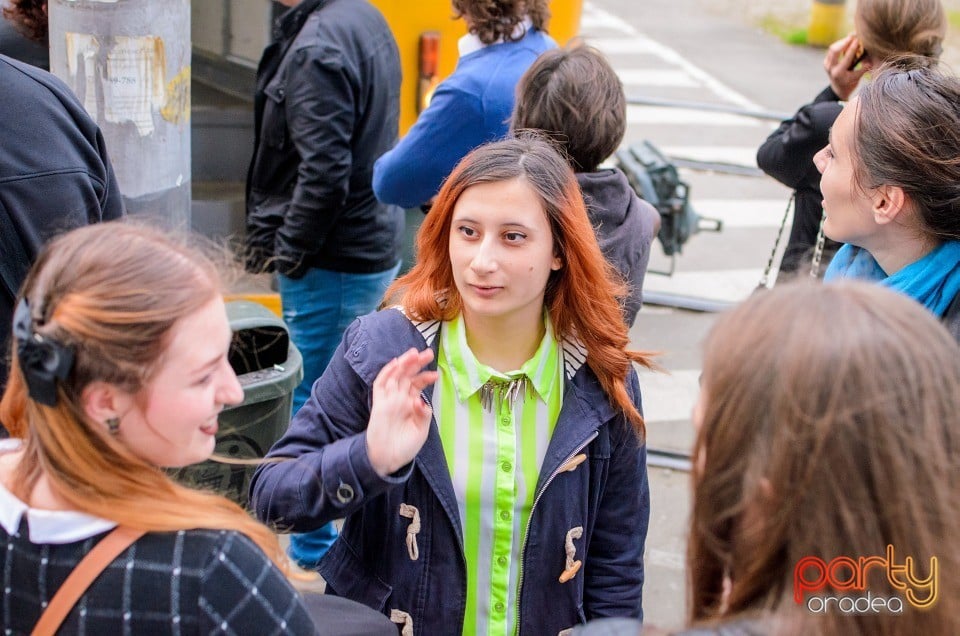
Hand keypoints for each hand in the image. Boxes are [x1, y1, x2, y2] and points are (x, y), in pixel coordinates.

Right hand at [366, 348, 437, 476]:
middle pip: (408, 375)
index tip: (436, 374)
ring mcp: (388, 400)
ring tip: (413, 354)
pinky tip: (395, 364)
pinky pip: (380, 385)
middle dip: (417, 363)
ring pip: (395, 376)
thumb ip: (423, 415)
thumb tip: (421, 401)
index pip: (417, 384)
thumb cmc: (405, 446)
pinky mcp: (379, 404)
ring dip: (403, 364)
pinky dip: (387, 373)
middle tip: (428, 353)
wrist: (387, 459)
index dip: (425, 377)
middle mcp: (399, 398)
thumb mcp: (421, 431)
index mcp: (410, 403)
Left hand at [824, 33, 869, 100]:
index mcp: (839, 73)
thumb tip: (872, 58)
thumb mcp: (858, 78)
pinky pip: (831, 50)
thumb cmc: (850, 84)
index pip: (846, 57)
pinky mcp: (826, 61)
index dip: (853, 47)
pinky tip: (847, 42)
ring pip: (832, 48)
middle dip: (844, 41)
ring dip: (842, 42)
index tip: (858, 39)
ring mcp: (826, 64)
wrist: (838, 89)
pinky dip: (839, 45)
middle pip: (835, 50)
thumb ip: (864, 68)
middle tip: (853, 35)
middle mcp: (830, 68)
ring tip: (852, 38)